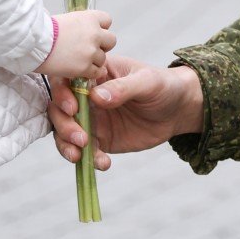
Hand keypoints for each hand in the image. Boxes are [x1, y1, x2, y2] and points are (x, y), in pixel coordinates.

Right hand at [36, 9, 115, 78]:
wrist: (34, 43)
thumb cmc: (45, 30)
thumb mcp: (66, 20)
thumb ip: (81, 25)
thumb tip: (84, 31)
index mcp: (90, 18)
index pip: (107, 20)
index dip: (101, 28)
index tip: (92, 34)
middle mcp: (95, 33)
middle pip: (111, 41)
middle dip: (102, 46)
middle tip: (89, 50)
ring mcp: (91, 51)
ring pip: (102, 59)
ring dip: (93, 61)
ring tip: (78, 61)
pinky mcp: (85, 67)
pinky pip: (96, 72)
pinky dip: (89, 73)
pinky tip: (80, 71)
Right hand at [49, 57, 204, 168]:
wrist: (178, 110)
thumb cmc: (163, 85)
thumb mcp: (147, 82)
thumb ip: (123, 88)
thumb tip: (96, 97)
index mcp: (95, 74)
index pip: (67, 80)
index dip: (62, 94)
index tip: (72, 109)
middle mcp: (87, 96)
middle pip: (60, 110)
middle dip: (64, 125)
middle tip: (81, 138)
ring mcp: (92, 118)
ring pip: (66, 133)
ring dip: (67, 145)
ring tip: (80, 156)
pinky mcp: (101, 139)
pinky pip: (86, 151)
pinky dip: (89, 160)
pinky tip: (103, 164)